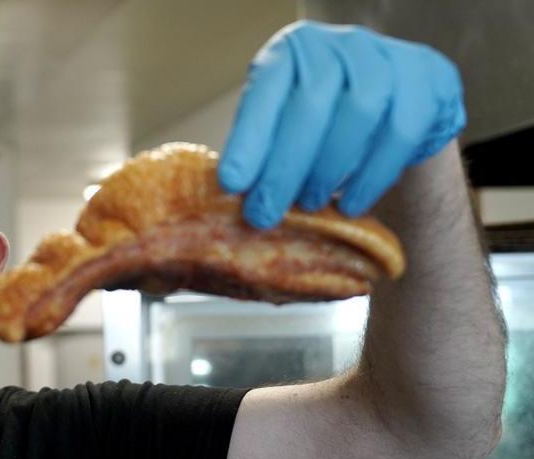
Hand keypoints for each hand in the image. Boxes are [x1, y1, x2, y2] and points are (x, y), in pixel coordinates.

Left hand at [218, 20, 465, 227]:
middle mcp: (339, 43)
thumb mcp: (285, 123)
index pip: (266, 90)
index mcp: (293, 51)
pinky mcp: (429, 79)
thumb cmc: (326, 120)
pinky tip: (351, 204)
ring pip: (361, 111)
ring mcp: (388, 56)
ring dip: (330, 169)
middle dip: (285, 167)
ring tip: (310, 205)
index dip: (248, 139)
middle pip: (312, 103)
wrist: (396, 107)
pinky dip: (373, 175)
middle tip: (266, 213)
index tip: (232, 184)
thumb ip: (263, 148)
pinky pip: (402, 131)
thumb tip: (235, 194)